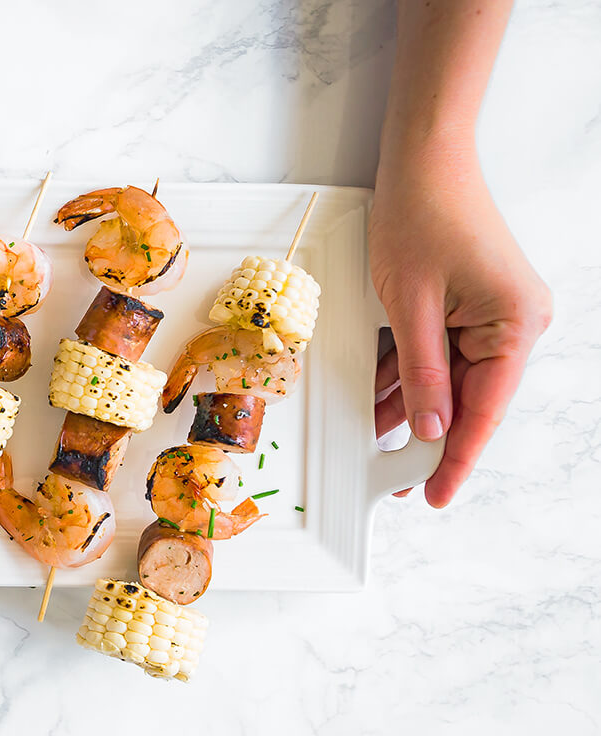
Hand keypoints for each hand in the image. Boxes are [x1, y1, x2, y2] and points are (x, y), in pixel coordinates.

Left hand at [369, 140, 551, 506]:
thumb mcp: (411, 305)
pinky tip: (386, 400)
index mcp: (515, 323)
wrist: (423, 159)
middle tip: (403, 480)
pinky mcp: (474, 303)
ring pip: (454, 378)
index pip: (484, 410)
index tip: (436, 493)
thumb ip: (422, 373)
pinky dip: (416, 374)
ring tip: (383, 442)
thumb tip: (430, 427)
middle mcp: (516, 321)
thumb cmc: (422, 214)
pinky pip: (445, 352)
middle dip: (432, 435)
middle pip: (472, 397)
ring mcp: (496, 312)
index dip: (457, 458)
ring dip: (417, 405)